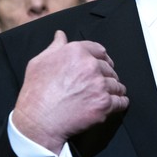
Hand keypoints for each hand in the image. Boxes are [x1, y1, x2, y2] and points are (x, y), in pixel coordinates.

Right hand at [12, 30, 128, 152]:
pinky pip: (120, 101)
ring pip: (116, 84)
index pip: (99, 50)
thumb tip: (60, 35)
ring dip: (116, 89)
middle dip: (108, 74)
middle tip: (104, 82)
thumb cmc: (36, 93)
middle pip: (109, 68)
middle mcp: (90, 66)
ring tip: (113, 93)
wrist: (39, 121)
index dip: (102, 57)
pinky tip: (119, 103)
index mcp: (76, 52)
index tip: (105, 63)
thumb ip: (54, 47)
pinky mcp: (104, 104)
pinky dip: (121, 102)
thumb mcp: (39, 62)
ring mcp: (99, 85)